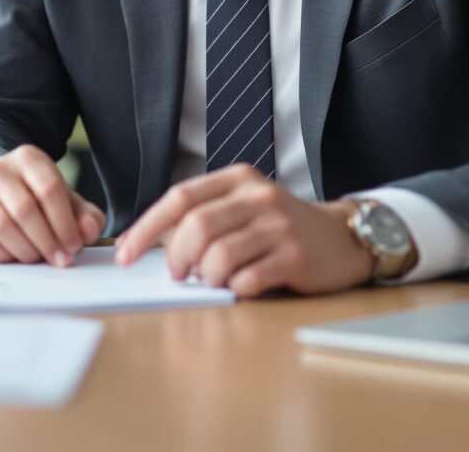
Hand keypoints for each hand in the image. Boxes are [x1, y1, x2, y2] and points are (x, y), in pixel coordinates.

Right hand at [0, 145, 105, 266]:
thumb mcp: (62, 199)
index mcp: (27, 159)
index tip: (74, 246)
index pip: (48, 188)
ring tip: (33, 258)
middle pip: (22, 211)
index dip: (64, 224)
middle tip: (58, 260)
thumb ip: (84, 216)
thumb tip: (88, 231)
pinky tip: (5, 257)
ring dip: (20, 253)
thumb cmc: (32, 200)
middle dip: (45, 243)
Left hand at [113, 166, 374, 297]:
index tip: (125, 254)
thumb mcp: (243, 206)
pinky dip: (236, 290)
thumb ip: (202, 216)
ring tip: (217, 280)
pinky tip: (245, 285)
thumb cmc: (281, 226)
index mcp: (237, 179)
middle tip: (180, 274)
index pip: (179, 199)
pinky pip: (248, 279)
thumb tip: (144, 245)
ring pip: (218, 256)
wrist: (343, 237)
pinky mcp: (295, 256)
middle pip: (195, 228)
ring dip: (208, 277)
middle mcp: (258, 197)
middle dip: (177, 258)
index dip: (146, 229)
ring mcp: (278, 225)